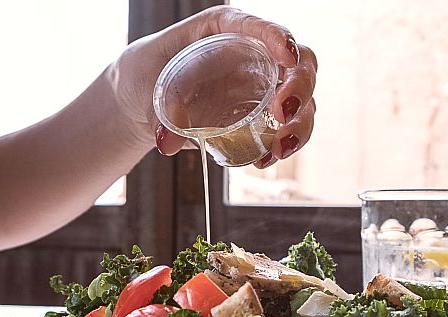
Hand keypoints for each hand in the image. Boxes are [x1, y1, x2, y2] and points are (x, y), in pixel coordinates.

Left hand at [109, 6, 317, 167]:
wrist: (144, 99)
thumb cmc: (147, 74)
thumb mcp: (146, 84)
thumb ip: (158, 112)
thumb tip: (166, 143)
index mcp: (225, 30)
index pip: (259, 27)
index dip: (278, 37)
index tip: (286, 56)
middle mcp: (254, 54)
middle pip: (299, 62)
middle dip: (300, 87)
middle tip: (282, 114)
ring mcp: (264, 85)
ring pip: (303, 99)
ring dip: (300, 124)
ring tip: (279, 148)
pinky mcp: (264, 115)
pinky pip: (288, 128)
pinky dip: (285, 144)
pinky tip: (266, 159)